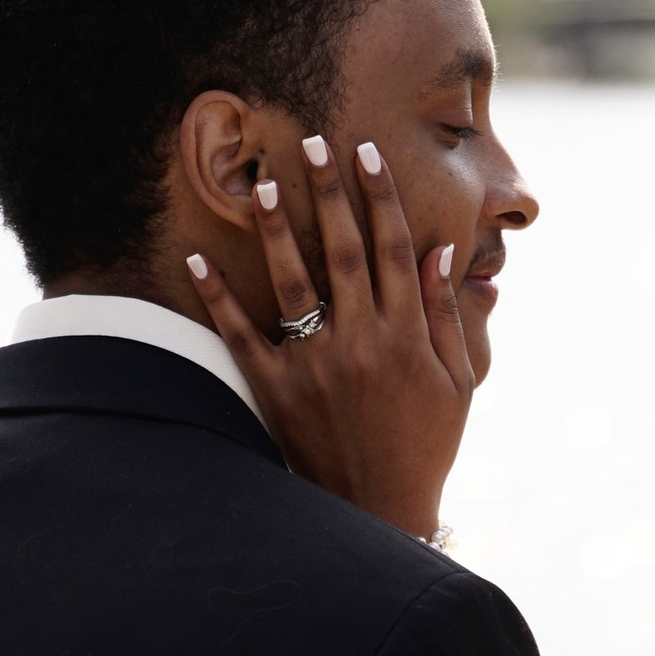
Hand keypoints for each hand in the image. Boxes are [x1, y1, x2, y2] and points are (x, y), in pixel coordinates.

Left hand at [189, 134, 472, 539]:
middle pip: (344, 252)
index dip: (381, 197)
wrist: (380, 512)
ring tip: (265, 185)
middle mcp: (362, 343)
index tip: (366, 154)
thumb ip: (448, 317)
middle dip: (330, 194)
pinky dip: (218, 299)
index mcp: (408, 337)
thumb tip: (440, 253)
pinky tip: (198, 261)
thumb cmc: (425, 445)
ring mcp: (315, 367)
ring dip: (278, 231)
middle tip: (314, 143)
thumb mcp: (456, 383)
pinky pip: (241, 337)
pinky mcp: (277, 393)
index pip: (394, 249)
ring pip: (294, 284)